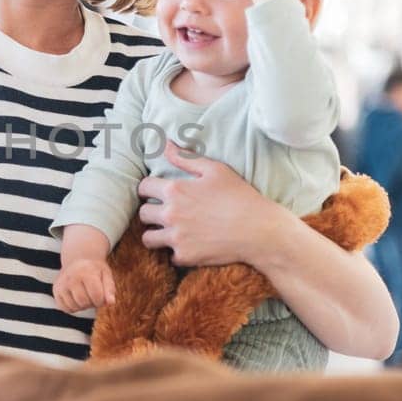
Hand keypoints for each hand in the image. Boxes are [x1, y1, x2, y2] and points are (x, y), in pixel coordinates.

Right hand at [54, 259, 116, 312]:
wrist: (78, 259)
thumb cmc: (95, 269)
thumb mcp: (106, 275)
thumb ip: (110, 289)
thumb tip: (111, 303)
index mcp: (86, 272)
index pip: (97, 297)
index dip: (102, 301)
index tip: (102, 295)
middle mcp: (71, 277)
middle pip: (84, 303)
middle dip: (92, 303)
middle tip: (93, 295)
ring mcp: (61, 284)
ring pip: (74, 307)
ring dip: (83, 306)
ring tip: (85, 295)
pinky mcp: (56, 290)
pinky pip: (65, 308)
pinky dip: (73, 307)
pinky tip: (77, 298)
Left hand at [138, 142, 284, 266]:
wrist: (259, 230)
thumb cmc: (239, 196)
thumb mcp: (215, 170)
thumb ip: (186, 158)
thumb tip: (165, 144)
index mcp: (175, 190)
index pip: (143, 188)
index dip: (148, 189)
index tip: (155, 193)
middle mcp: (170, 214)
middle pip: (142, 214)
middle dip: (151, 212)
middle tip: (164, 213)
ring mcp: (176, 237)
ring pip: (148, 238)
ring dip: (156, 234)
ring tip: (170, 231)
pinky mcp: (185, 256)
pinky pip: (169, 256)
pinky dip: (177, 252)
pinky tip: (189, 245)